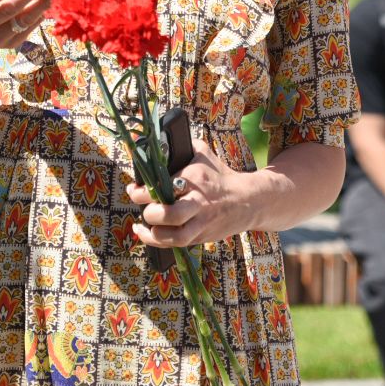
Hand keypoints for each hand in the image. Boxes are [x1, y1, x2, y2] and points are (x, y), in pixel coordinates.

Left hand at [126, 140, 249, 248]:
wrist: (248, 201)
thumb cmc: (220, 175)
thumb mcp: (204, 154)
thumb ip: (183, 147)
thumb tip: (157, 141)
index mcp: (196, 179)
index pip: (167, 185)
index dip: (145, 190)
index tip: (136, 189)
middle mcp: (199, 202)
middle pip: (171, 214)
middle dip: (151, 212)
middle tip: (144, 207)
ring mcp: (202, 222)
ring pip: (176, 235)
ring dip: (153, 233)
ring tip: (142, 224)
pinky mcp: (203, 236)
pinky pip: (178, 244)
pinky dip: (159, 242)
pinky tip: (147, 234)